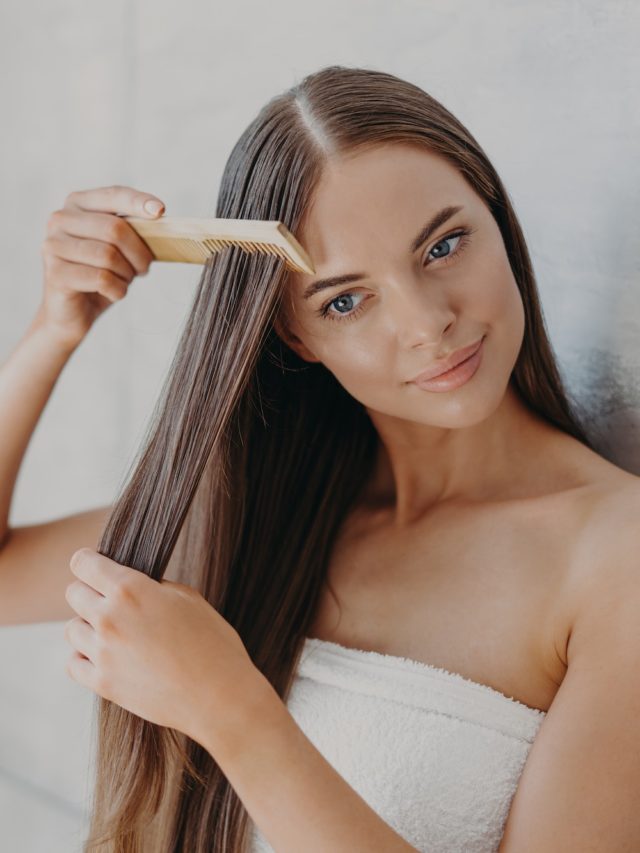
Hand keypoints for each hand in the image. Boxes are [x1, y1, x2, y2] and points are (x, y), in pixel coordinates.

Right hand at [38, 185, 164, 350]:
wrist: (72, 313)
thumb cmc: (99, 275)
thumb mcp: (119, 249)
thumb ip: (132, 230)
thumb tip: (158, 215)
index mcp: (78, 204)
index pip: (113, 195)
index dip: (137, 202)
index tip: (160, 211)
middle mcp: (61, 219)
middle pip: (114, 229)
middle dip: (138, 253)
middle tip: (143, 269)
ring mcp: (53, 245)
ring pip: (108, 256)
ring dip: (127, 274)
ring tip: (123, 281)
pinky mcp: (55, 273)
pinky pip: (101, 279)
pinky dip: (117, 290)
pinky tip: (113, 292)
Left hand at [63, 547, 260, 746]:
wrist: (220, 696)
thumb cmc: (212, 643)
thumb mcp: (189, 598)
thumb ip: (155, 586)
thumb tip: (137, 586)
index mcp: (131, 589)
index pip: (83, 563)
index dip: (89, 562)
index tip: (96, 568)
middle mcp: (110, 618)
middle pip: (73, 593)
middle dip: (89, 592)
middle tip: (112, 601)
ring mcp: (103, 653)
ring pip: (72, 628)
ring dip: (89, 626)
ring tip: (115, 633)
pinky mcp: (102, 684)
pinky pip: (74, 663)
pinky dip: (85, 657)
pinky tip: (107, 656)